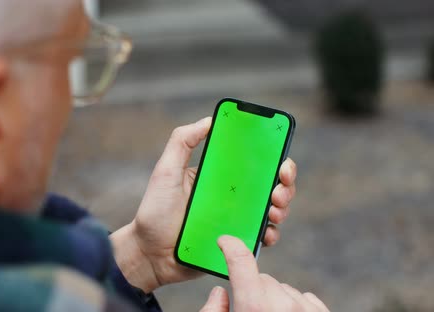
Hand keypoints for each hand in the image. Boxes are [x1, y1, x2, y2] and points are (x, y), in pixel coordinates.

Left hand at [110, 117, 297, 292]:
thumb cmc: (154, 212)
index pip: (251, 161)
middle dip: (284, 182)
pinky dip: (270, 234)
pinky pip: (259, 237)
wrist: (149, 254)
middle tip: (281, 183)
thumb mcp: (165, 172)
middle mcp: (230, 197)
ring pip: (270, 210)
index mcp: (218, 176)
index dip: (272, 157)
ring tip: (274, 209)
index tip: (280, 157)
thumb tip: (209, 120)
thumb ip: (181, 142)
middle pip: (268, 185)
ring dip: (281, 207)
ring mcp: (234, 220)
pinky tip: (267, 232)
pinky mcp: (234, 242)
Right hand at [200, 236, 328, 311]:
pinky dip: (296, 307)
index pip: (240, 260)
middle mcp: (283, 304)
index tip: (225, 241)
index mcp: (254, 306)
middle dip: (255, 291)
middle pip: (262, 279)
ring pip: (284, 289)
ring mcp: (306, 310)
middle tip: (251, 311)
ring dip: (276, 300)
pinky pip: (305, 299)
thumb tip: (220, 292)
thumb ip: (213, 311)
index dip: (230, 246)